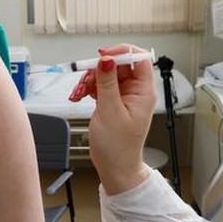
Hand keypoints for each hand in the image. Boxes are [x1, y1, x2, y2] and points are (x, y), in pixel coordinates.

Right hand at [70, 45, 155, 193]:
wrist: (115, 168)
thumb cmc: (118, 147)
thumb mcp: (110, 111)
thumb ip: (107, 83)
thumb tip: (107, 59)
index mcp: (143, 92)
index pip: (138, 59)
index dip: (121, 53)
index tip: (103, 57)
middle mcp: (135, 91)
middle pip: (118, 65)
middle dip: (98, 69)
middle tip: (85, 79)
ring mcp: (123, 96)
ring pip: (106, 74)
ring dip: (89, 80)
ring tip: (80, 93)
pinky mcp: (112, 101)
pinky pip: (100, 85)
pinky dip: (88, 88)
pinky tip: (79, 97)